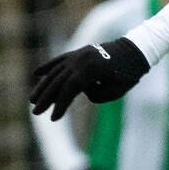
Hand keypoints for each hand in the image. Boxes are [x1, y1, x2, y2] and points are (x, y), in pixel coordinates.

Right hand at [29, 37, 148, 119]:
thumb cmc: (129, 74)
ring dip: (43, 86)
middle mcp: (80, 61)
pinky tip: (36, 74)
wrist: (135, 51)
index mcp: (90, 70)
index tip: (53, 118)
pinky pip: (59, 60)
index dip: (60, 105)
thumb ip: (97, 95)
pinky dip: (48, 67)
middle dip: (46, 99)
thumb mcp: (116, 90)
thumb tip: (82, 92)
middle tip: (35, 112)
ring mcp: (77, 55)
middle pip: (58, 82)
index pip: (69, 90)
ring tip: (32, 99)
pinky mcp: (78, 53)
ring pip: (55, 72)